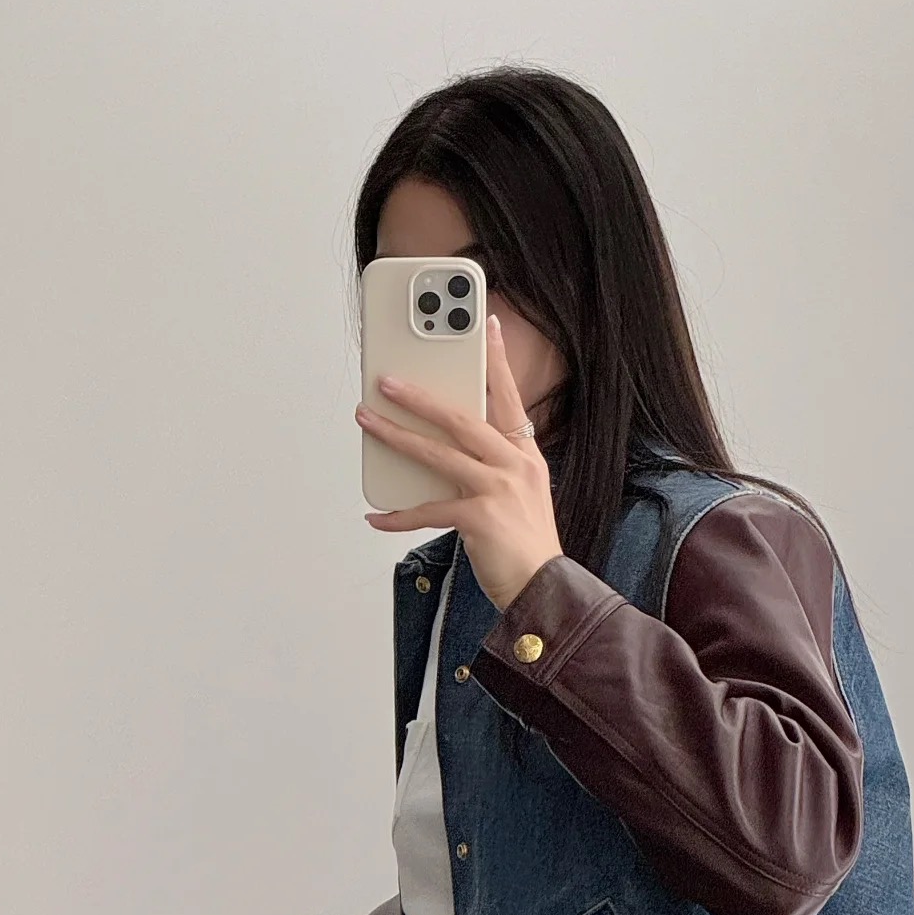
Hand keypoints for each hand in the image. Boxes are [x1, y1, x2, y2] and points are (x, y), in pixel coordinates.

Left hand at [356, 314, 563, 612]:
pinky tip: (377, 516)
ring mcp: (498, 489)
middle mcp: (515, 465)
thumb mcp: (519, 497)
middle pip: (462, 418)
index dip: (497, 361)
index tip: (487, 326)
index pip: (509, 398)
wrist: (544, 588)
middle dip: (421, 396)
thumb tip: (442, 455)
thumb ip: (490, 470)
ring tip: (368, 420)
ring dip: (398, 435)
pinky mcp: (479, 517)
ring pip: (438, 453)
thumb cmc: (528, 548)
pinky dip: (399, 515)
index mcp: (526, 456)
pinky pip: (428, 509)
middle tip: (388, 380)